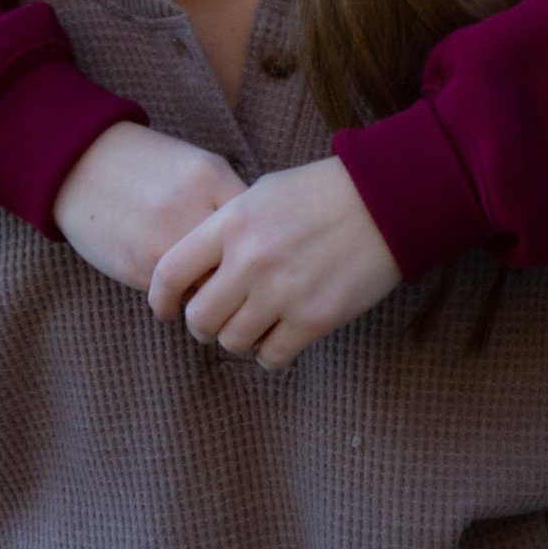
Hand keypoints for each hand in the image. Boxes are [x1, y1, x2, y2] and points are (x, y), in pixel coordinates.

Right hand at [53, 121, 245, 290]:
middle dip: (245, 276)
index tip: (261, 254)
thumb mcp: (195, 166)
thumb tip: (262, 244)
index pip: (261, 226)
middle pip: (242, 262)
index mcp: (212, 178)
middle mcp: (193, 210)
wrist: (78, 165)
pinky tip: (178, 289)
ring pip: (212, 287)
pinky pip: (178, 296)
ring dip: (215, 295)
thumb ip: (229, 198)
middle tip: (244, 285)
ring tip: (213, 291)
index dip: (264, 244)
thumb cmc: (146, 167)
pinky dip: (183, 298)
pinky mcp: (141, 267)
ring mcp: (166, 241)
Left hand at [147, 157, 402, 371]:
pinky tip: (280, 338)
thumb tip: (202, 264)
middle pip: (199, 318)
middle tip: (215, 321)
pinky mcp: (313, 320)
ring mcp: (281, 293)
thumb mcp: (263, 193)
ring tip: (253, 326)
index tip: (165, 310)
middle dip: (202, 326)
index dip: (160, 299)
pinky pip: (272, 357)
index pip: (169, 273)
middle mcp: (249, 261)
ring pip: (232, 343)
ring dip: (238, 339)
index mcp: (230, 223)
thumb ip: (227, 227)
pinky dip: (270, 354)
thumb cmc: (324, 191)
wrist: (387, 200)